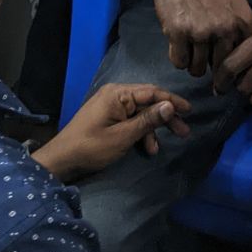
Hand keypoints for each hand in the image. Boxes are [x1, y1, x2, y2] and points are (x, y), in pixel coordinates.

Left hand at [33, 83, 190, 181]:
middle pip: (148, 101)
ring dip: (153, 128)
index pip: (152, 92)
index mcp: (118, 93)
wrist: (62, 160)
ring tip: (161, 147)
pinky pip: (130, 119)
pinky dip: (140, 132)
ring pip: (140, 112)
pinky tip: (146, 148)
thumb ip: (148, 120)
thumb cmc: (92, 147)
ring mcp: (111, 105)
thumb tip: (170, 105)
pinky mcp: (108, 116)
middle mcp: (115, 94)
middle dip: (166, 116)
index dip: (172, 101)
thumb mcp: (123, 136)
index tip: (189, 111)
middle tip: (184, 131)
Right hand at [150, 0, 251, 76]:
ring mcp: (201, 32)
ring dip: (192, 63)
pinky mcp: (178, 32)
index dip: (230, 63)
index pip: (241, 59)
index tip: (220, 61)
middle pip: (219, 68)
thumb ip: (239, 28)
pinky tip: (178, 44)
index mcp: (243, 22)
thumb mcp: (235, 1)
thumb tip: (238, 60)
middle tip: (202, 57)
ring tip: (189, 48)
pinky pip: (179, 62)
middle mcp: (225, 29)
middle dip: (210, 67)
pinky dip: (178, 58)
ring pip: (197, 69)